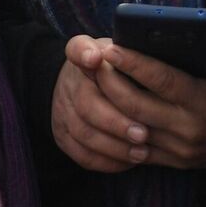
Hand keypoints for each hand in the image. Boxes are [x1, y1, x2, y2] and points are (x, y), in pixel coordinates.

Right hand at [51, 36, 147, 171]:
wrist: (81, 85)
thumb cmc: (118, 67)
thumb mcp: (125, 50)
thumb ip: (132, 48)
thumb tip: (142, 44)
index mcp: (84, 54)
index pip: (77, 49)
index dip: (84, 54)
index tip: (96, 58)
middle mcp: (69, 82)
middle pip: (86, 103)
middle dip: (116, 121)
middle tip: (143, 133)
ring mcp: (62, 110)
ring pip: (85, 133)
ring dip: (115, 146)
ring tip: (142, 152)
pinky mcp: (62, 136)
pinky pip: (82, 154)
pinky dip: (106, 161)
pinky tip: (129, 162)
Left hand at [90, 43, 205, 168]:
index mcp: (204, 100)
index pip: (162, 79)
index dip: (134, 63)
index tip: (112, 49)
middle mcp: (189, 127)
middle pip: (136, 104)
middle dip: (110, 82)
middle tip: (95, 63)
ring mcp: (180, 149)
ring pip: (130, 128)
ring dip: (107, 105)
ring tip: (94, 83)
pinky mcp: (173, 162)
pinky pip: (135, 149)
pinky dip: (117, 130)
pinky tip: (106, 111)